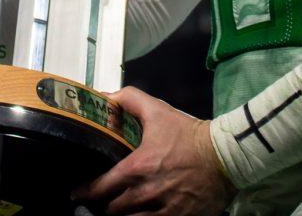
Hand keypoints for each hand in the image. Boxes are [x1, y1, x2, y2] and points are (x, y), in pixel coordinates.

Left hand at [71, 87, 234, 214]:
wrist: (223, 156)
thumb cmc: (187, 134)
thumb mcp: (156, 110)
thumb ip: (128, 100)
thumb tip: (105, 97)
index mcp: (138, 168)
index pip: (102, 187)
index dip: (86, 191)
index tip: (77, 192)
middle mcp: (147, 193)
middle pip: (113, 209)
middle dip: (104, 205)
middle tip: (99, 199)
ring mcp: (164, 211)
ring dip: (122, 215)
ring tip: (115, 209)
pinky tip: (137, 215)